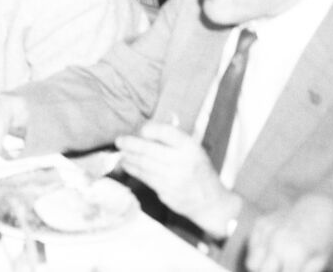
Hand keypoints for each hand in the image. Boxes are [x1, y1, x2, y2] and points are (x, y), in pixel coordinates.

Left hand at [116, 122, 241, 237]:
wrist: (212, 203)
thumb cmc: (199, 172)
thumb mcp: (193, 151)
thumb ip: (173, 140)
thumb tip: (144, 131)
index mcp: (191, 148)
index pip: (166, 132)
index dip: (150, 129)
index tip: (140, 130)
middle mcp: (183, 162)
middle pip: (149, 149)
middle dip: (130, 144)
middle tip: (119, 141)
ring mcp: (174, 179)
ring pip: (144, 165)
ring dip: (129, 158)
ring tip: (121, 153)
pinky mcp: (167, 193)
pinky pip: (146, 178)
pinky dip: (134, 170)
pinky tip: (128, 165)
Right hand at [246, 194, 332, 271]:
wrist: (318, 209)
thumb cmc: (322, 240)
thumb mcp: (318, 262)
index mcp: (295, 252)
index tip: (291, 270)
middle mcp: (277, 240)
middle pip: (261, 270)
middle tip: (283, 269)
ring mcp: (266, 230)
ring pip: (252, 262)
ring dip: (263, 266)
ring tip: (278, 263)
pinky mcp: (259, 223)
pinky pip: (252, 248)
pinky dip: (260, 253)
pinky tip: (274, 249)